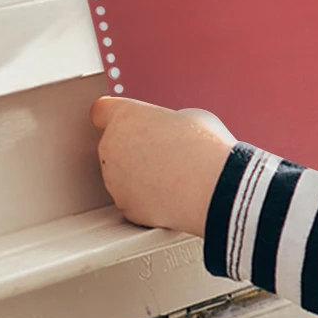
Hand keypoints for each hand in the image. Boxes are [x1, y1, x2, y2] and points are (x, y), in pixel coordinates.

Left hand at [90, 97, 235, 234]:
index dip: (116, 116)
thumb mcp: (189, 117)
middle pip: (113, 145)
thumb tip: (166, 132)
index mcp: (125, 118)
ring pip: (121, 175)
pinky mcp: (126, 207)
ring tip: (172, 176)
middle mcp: (111, 147)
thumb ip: (165, 123)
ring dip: (138, 175)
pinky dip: (147, 199)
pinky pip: (133, 200)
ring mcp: (115, 181)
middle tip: (164, 154)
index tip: (128, 124)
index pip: (101, 111)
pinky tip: (171, 195)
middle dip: (132, 149)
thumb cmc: (207, 149)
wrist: (217, 188)